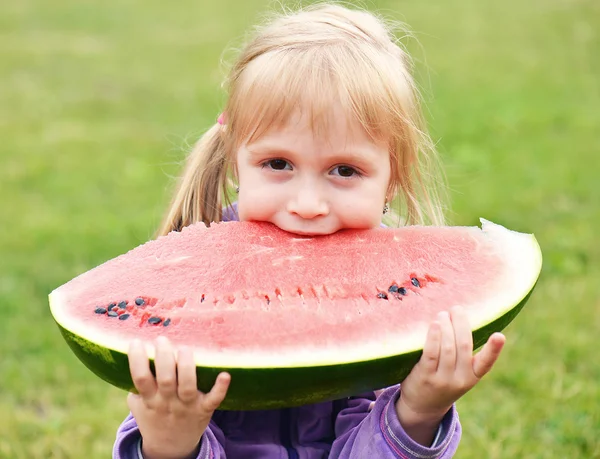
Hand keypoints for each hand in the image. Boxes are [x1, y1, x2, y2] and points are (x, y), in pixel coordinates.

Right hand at [127, 336, 229, 458]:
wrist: (172, 448)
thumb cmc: (155, 417)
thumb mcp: (139, 405)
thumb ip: (135, 385)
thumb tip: (133, 353)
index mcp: (150, 400)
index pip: (140, 378)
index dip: (137, 360)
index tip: (136, 341)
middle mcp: (168, 403)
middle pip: (165, 380)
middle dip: (163, 358)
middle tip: (162, 340)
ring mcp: (188, 406)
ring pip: (188, 386)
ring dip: (186, 367)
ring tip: (184, 348)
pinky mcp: (205, 409)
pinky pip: (214, 399)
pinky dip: (220, 388)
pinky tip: (225, 374)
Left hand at [396, 306, 505, 444]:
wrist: (422, 406)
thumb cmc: (442, 380)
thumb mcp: (458, 373)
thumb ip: (461, 353)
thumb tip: (458, 319)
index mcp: (472, 376)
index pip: (486, 363)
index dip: (494, 349)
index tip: (500, 336)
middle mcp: (460, 379)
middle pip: (464, 346)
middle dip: (461, 323)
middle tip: (456, 308)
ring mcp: (442, 379)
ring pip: (448, 348)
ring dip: (446, 326)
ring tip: (443, 314)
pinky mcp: (426, 377)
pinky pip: (431, 354)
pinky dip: (434, 337)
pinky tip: (435, 325)